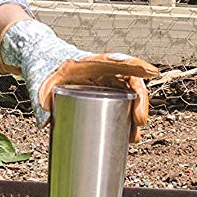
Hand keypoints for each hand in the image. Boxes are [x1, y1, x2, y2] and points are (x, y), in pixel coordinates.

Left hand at [0, 18, 153, 141]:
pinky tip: (128, 135)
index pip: (120, 60)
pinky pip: (123, 106)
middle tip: (139, 121)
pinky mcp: (107, 95)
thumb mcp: (48, 79)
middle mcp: (107, 72)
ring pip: (131, 97)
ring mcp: (109, 84)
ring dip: (137, 115)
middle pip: (132, 83)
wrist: (48, 66)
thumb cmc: (51, 69)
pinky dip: (128, 120)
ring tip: (134, 136)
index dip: (138, 66)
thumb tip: (45, 120)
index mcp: (95, 62)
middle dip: (140, 101)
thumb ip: (44, 95)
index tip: (152, 72)